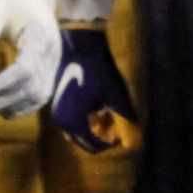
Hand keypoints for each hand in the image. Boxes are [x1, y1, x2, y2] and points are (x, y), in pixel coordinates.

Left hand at [0, 0, 59, 114]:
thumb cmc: (8, 2)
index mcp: (39, 36)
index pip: (25, 70)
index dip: (2, 85)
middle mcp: (51, 54)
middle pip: (34, 88)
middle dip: (5, 100)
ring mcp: (53, 64)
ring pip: (39, 96)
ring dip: (13, 106)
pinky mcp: (49, 71)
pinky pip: (40, 96)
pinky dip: (22, 106)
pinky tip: (1, 108)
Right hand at [49, 25, 142, 156]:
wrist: (80, 46)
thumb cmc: (100, 71)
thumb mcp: (117, 98)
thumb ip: (126, 124)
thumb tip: (135, 145)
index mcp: (74, 124)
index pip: (96, 146)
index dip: (114, 141)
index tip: (125, 129)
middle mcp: (61, 122)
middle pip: (86, 140)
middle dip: (104, 134)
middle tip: (118, 119)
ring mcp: (57, 112)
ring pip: (80, 130)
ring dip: (96, 126)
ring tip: (110, 110)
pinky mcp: (58, 102)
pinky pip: (73, 119)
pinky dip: (87, 117)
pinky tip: (100, 104)